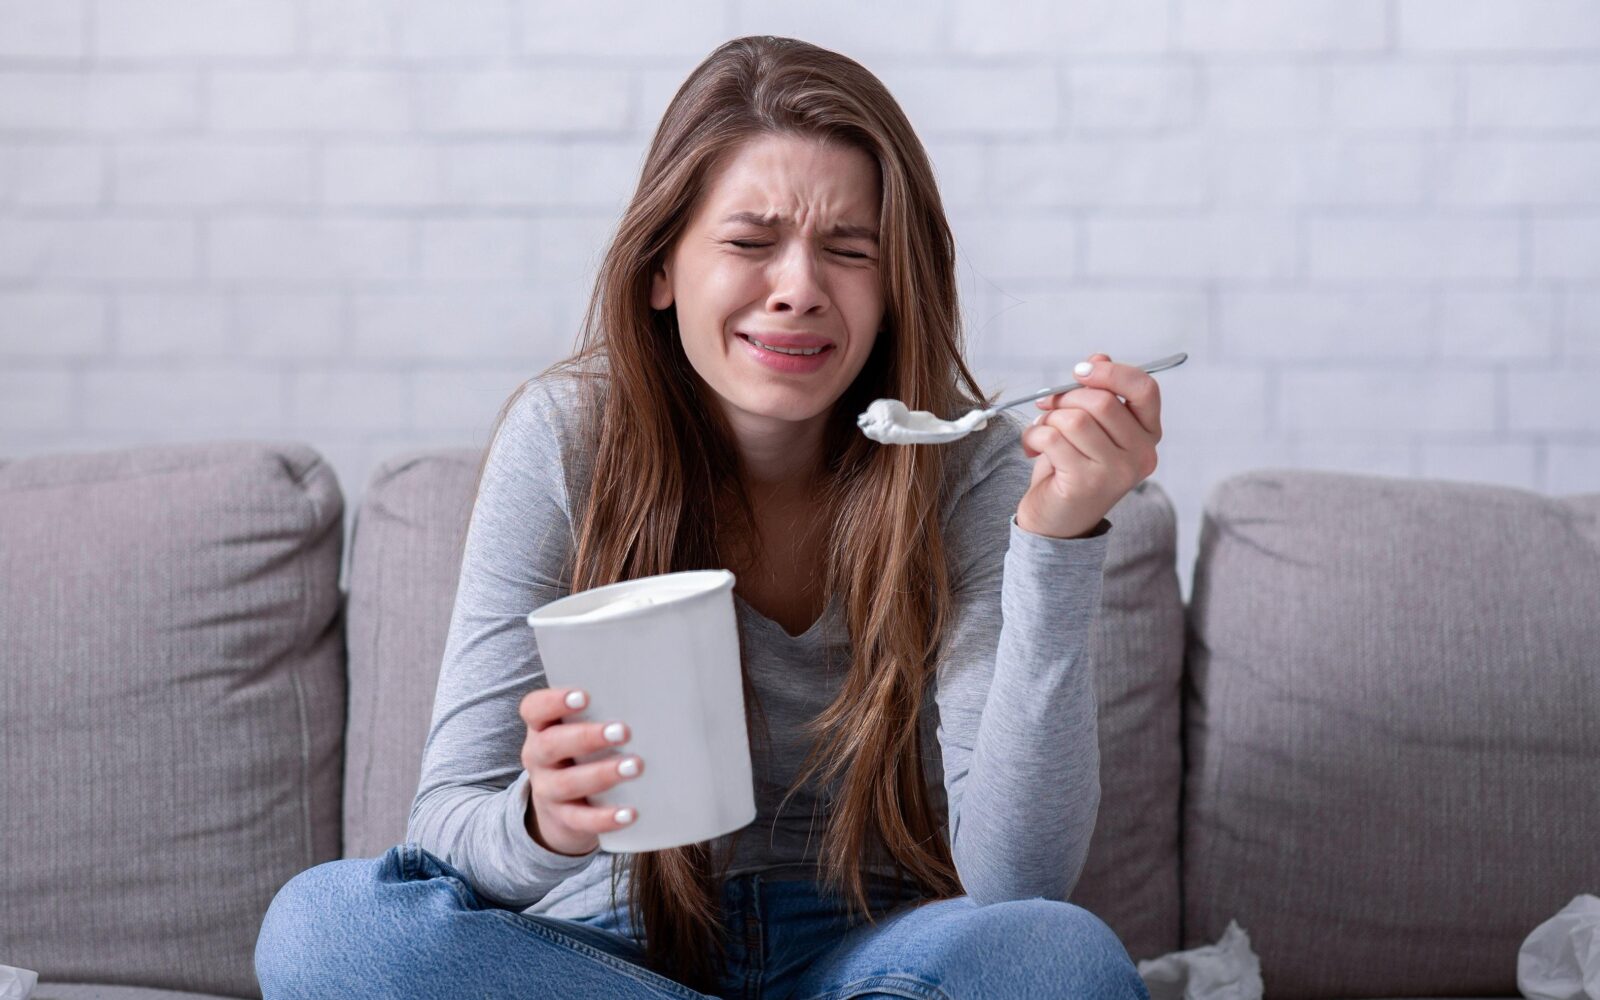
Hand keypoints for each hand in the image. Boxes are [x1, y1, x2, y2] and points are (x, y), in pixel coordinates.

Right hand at [519, 686, 644, 856]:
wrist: (561, 807)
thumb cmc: (583, 752)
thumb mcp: (583, 730)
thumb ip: (605, 712)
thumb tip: (660, 696)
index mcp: (542, 727)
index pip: (534, 709)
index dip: (554, 701)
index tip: (584, 696)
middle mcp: (538, 757)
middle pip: (551, 745)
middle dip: (587, 737)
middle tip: (624, 731)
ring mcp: (547, 790)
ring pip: (567, 783)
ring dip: (602, 774)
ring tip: (635, 766)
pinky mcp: (563, 819)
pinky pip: (581, 820)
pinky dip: (605, 818)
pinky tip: (629, 813)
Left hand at [1016, 352, 1162, 539]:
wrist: (1055, 523)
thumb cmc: (1070, 468)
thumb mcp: (1086, 426)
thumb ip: (1096, 392)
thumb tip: (1098, 357)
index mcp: (1148, 434)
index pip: (1145, 389)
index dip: (1111, 372)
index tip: (1079, 372)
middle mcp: (1141, 455)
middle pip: (1101, 401)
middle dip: (1064, 398)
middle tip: (1047, 407)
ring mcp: (1117, 472)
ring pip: (1075, 419)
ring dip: (1048, 419)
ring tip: (1041, 433)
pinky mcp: (1087, 483)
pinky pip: (1053, 437)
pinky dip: (1033, 435)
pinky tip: (1032, 448)